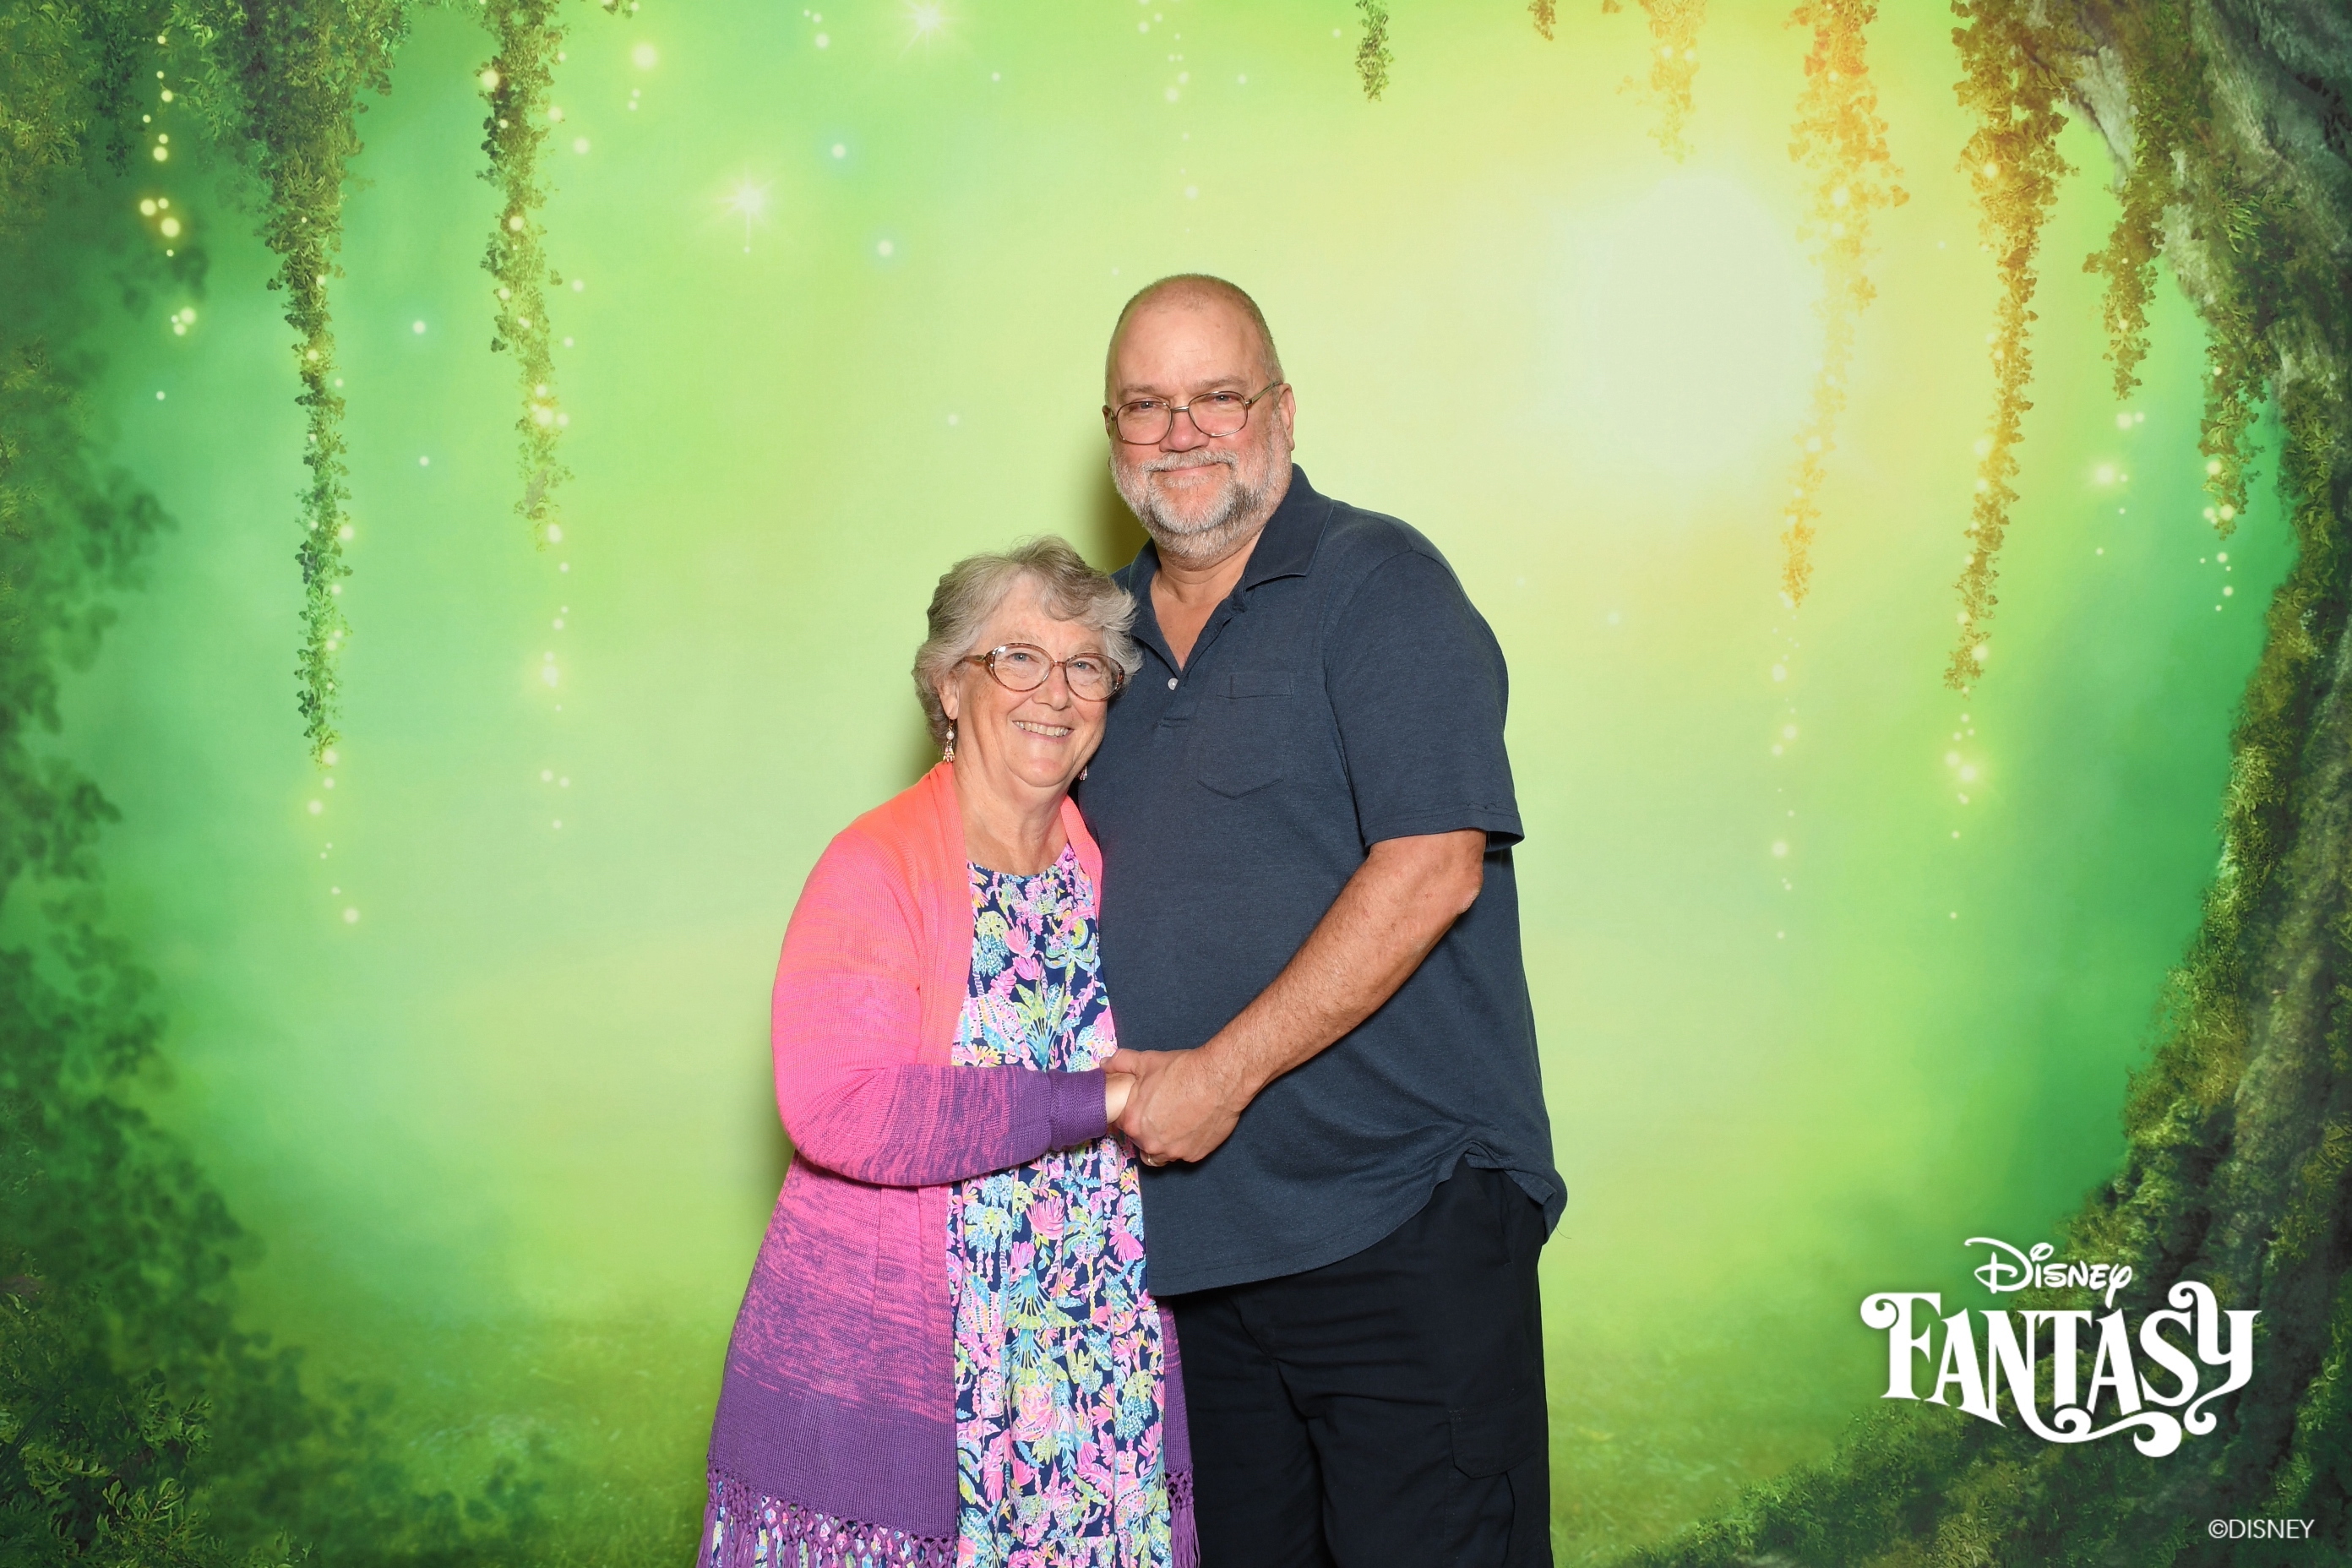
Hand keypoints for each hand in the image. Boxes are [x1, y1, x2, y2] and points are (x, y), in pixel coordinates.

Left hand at [1103, 1047, 1248, 1165]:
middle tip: (1164, 1111)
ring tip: (1177, 1121)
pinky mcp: (1194, 1155)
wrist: (1219, 1078)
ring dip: (1165, 1141)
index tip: (1145, 1106)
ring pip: (1162, 1152)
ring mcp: (1173, 1152)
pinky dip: (1186, 1143)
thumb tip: (1104, 1065)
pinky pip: (1184, 1153)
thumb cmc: (1182, 1070)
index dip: (1134, 1114)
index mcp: (1133, 1123)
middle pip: (1143, 1141)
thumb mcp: (1146, 1061)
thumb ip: (1120, 1063)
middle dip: (1149, 1129)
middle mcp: (1150, 1143)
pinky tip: (1194, 1125)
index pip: (1125, 1125)